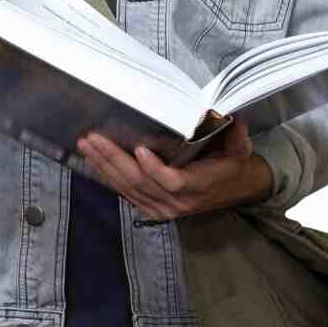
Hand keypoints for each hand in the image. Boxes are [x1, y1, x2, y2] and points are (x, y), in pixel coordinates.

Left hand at [76, 118, 272, 221]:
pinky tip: (94, 162)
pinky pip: (127, 194)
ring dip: (104, 166)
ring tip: (87, 146)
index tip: (139, 149)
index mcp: (198, 186)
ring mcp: (163, 208)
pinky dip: (109, 178)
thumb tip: (233, 117)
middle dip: (113, 159)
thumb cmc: (233, 166)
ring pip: (128, 189)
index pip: (172, 181)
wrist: (235, 190)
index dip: (154, 168)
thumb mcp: (240, 149)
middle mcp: (178, 202)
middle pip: (140, 183)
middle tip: (94, 139)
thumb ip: (236, 135)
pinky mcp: (153, 209)